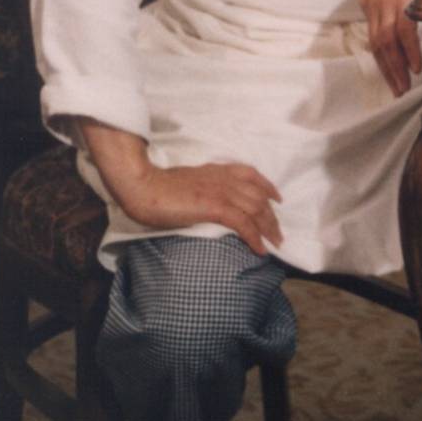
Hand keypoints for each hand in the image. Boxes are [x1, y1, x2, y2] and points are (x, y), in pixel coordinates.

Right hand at [110, 160, 283, 255]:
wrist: (143, 186)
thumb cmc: (157, 187)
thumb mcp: (188, 182)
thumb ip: (204, 188)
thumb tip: (209, 202)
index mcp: (217, 171)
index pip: (251, 175)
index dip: (267, 187)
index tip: (276, 198)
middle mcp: (224, 179)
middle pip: (259, 196)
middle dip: (272, 216)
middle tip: (278, 233)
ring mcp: (221, 192)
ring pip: (256, 210)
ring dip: (269, 228)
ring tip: (275, 244)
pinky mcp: (215, 207)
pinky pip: (244, 223)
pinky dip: (255, 237)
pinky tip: (260, 249)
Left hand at [360, 0, 421, 94]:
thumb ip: (398, 4)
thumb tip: (405, 26)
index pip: (374, 39)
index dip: (382, 62)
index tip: (393, 78)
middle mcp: (374, 1)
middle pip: (377, 44)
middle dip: (387, 71)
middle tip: (398, 90)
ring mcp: (387, 0)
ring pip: (387, 43)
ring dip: (397, 67)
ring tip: (405, 85)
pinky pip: (404, 33)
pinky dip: (409, 52)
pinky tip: (416, 67)